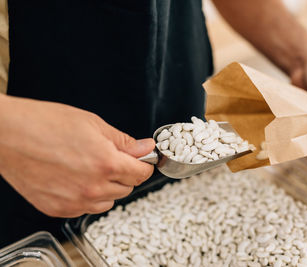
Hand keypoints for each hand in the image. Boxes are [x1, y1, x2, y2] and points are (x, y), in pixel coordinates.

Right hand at [0, 95, 154, 216]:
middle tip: (110, 158)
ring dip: (108, 188)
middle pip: (127, 188)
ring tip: (90, 168)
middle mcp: (93, 187)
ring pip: (108, 201)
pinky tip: (76, 180)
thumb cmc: (45, 123)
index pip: (141, 174)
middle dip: (125, 174)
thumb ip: (124, 141)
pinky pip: (86, 209)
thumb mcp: (93, 124)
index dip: (143, 165)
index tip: (140, 161)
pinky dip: (87, 197)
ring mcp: (74, 202)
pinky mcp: (57, 209)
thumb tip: (145, 148)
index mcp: (106, 164)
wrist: (7, 134)